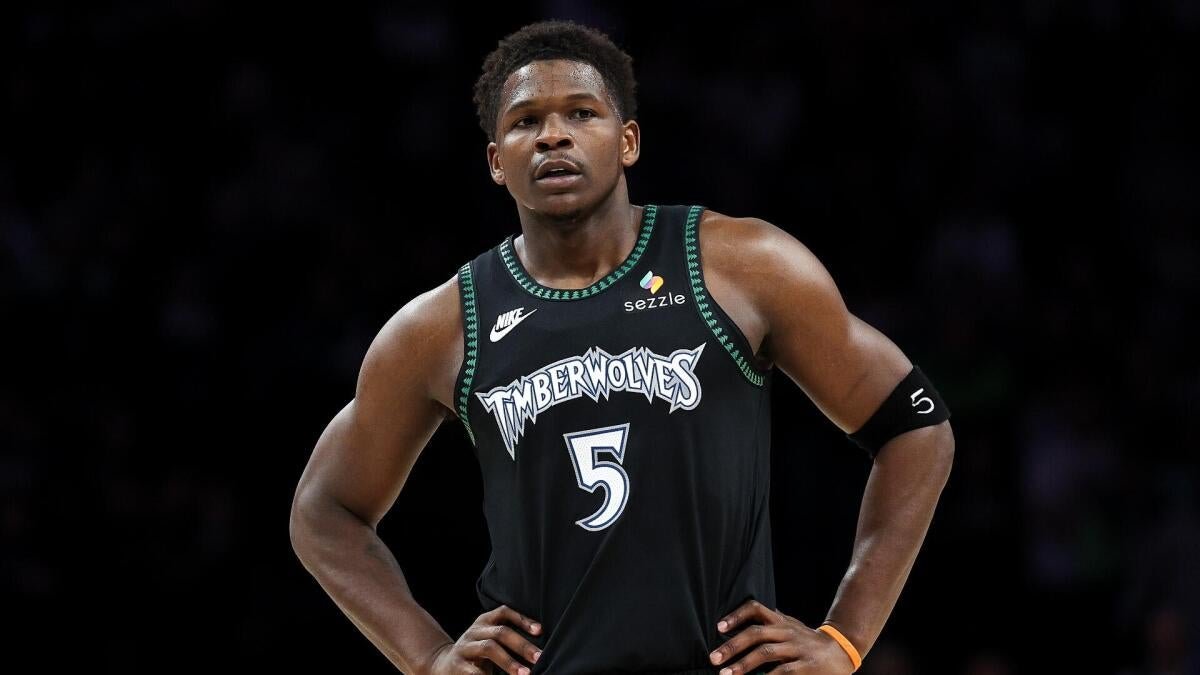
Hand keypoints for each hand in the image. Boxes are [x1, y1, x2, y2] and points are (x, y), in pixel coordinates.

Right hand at [425, 604, 543, 674]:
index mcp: (484, 621)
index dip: (522, 619)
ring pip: (489, 648)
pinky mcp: (457, 664)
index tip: (540, 630)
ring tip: (525, 674)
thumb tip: (537, 648)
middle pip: (501, 632)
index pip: (504, 612)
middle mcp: (474, 630)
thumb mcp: (489, 638)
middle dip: (522, 645)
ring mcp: (465, 646)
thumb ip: (507, 637)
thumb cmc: (476, 652)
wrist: (443, 664)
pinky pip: (475, 669)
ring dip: (509, 661)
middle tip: (539, 657)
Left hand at [708, 600, 855, 673]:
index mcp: (780, 621)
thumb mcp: (790, 625)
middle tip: (714, 659)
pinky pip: (782, 671)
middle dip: (732, 646)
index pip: (756, 608)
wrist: (842, 650)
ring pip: (765, 653)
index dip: (736, 615)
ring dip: (743, 665)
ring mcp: (796, 648)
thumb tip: (746, 616)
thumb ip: (771, 621)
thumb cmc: (808, 640)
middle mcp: (786, 631)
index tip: (719, 626)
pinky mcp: (805, 666)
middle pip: (756, 633)